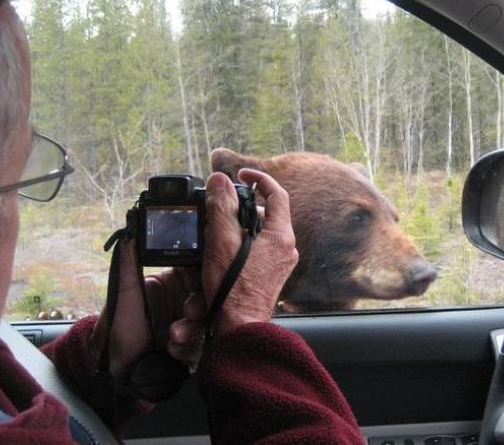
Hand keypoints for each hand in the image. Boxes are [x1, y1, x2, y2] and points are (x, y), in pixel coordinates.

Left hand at [90, 241, 203, 378]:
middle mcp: (185, 300)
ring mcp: (191, 324)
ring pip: (208, 322)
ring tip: (172, 336)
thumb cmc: (118, 328)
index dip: (199, 274)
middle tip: (188, 311)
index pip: (197, 270)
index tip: (193, 280)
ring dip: (192, 329)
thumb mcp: (124, 294)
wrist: (117, 370)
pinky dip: (189, 349)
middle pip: (208, 296)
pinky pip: (203, 345)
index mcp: (173, 282)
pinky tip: (172, 350)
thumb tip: (129, 235)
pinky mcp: (194, 347)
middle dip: (200, 305)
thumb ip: (130, 264)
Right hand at [202, 169, 298, 336]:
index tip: (242, 174)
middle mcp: (286, 249)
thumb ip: (221, 208)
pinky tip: (222, 252)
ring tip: (217, 230)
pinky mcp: (269, 277)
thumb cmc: (233, 290)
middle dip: (242, 207)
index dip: (259, 179)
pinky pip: (258, 251)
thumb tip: (220, 180)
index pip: (276, 194)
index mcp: (281, 236)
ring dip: (239, 227)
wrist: (240, 329)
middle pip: (265, 215)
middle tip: (221, 206)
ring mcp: (280, 264)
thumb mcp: (221, 242)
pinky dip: (241, 245)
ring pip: (260, 233)